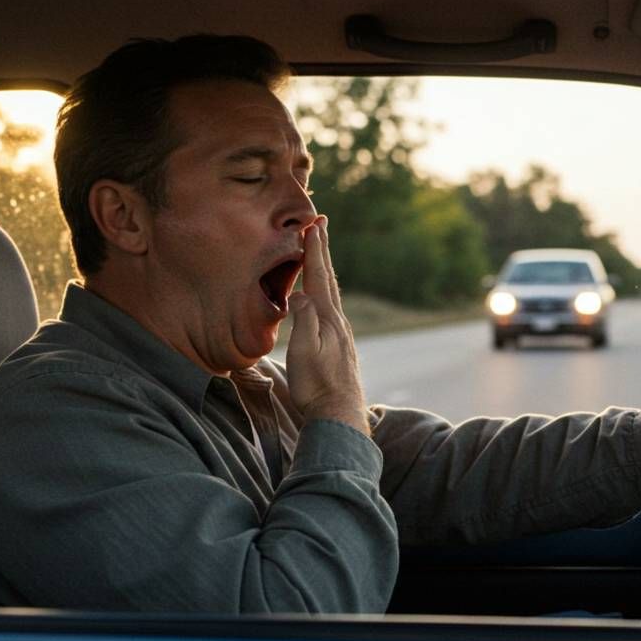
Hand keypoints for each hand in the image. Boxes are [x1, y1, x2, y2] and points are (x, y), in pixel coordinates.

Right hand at [286, 216, 368, 433]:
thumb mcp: (304, 351)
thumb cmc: (317, 386)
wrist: (339, 415)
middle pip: (328, 279)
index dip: (314, 250)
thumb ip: (303, 319)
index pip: (318, 276)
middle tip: (321, 224)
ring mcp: (341, 334)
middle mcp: (337, 322)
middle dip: (322, 251)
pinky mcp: (339, 347)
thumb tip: (300, 294)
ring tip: (320, 253)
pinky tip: (323, 298)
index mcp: (327, 319)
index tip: (313, 224)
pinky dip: (325, 292)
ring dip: (324, 270)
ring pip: (331, 294)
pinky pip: (330, 309)